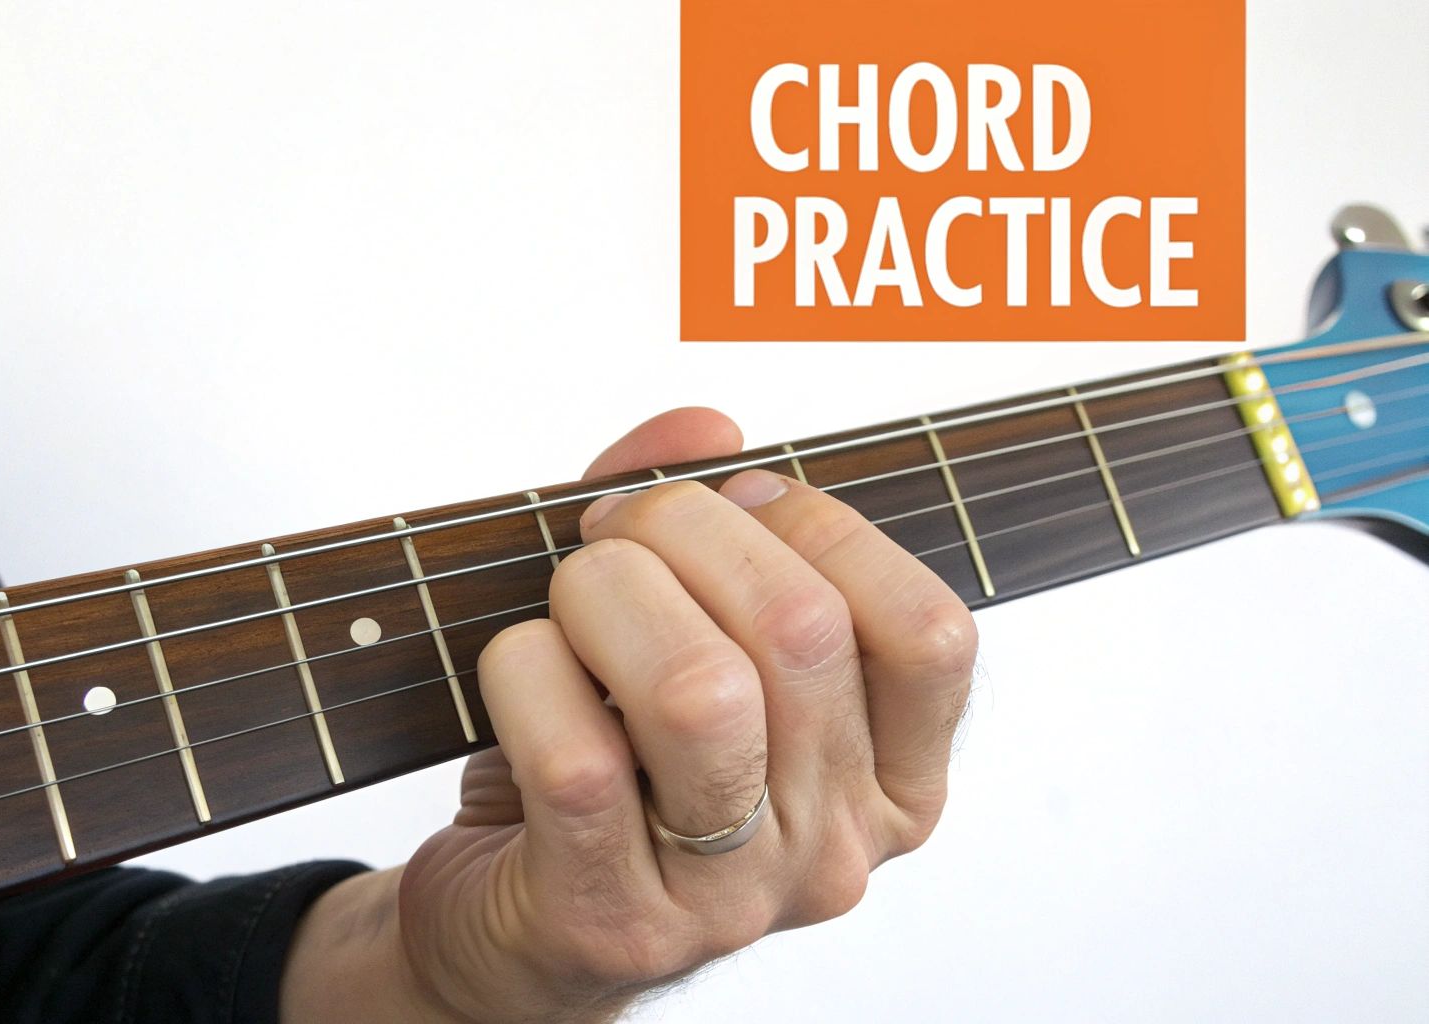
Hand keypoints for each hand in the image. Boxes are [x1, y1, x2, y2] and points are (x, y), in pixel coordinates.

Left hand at [281, 409, 976, 1022]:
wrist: (511, 930)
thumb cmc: (609, 766)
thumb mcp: (678, 636)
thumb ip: (696, 521)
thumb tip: (706, 428)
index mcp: (890, 781)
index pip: (930, 631)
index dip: (820, 526)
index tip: (732, 498)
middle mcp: (833, 849)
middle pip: (801, 631)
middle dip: (681, 528)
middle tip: (611, 531)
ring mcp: (730, 900)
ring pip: (699, 693)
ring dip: (606, 595)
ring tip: (567, 598)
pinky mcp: (611, 923)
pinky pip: (577, 761)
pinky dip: (526, 673)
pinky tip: (514, 670)